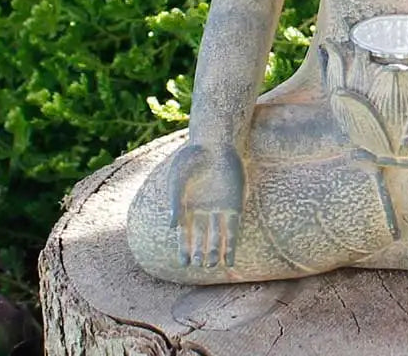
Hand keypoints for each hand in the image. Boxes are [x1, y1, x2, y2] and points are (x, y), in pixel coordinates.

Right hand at [168, 142, 243, 267]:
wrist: (214, 141)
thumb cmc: (192, 158)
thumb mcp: (178, 179)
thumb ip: (176, 202)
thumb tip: (173, 227)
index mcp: (187, 209)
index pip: (184, 236)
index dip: (184, 250)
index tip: (183, 263)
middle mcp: (203, 212)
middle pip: (201, 239)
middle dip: (200, 253)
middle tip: (198, 264)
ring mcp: (219, 209)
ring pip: (217, 237)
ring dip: (215, 252)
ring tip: (211, 265)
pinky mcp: (234, 205)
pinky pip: (233, 229)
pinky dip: (231, 245)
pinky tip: (229, 260)